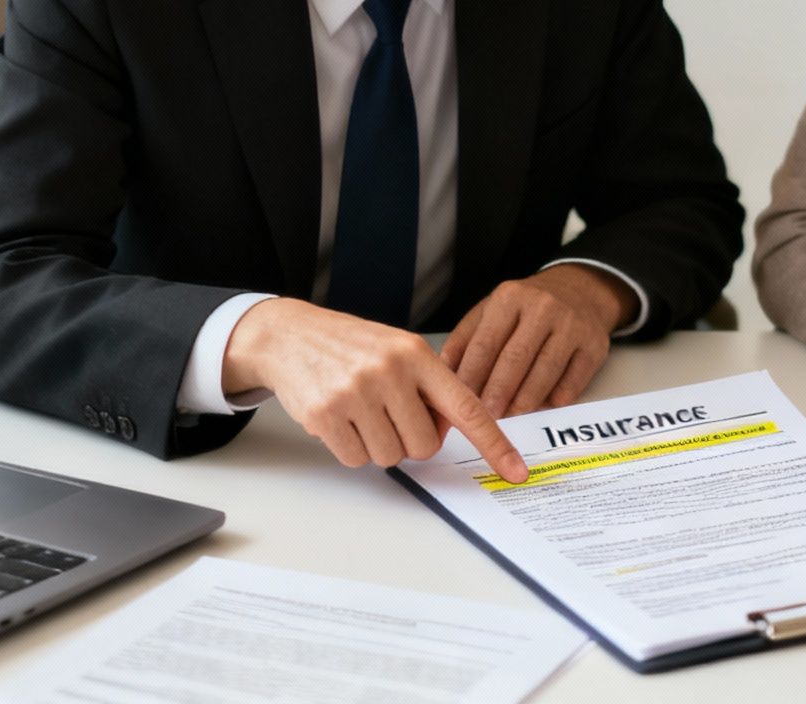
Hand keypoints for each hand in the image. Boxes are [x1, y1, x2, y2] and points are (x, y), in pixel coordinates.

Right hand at [222, 298, 527, 481]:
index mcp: (417, 354)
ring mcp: (356, 393)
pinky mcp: (325, 415)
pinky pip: (356, 460)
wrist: (289, 335)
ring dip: (378, 444)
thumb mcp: (398, 350)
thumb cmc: (351, 346)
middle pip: (424, 446)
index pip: (467, 408)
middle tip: (388, 414)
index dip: (495, 444)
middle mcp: (389, 372)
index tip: (516, 471)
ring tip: (360, 411)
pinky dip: (351, 448)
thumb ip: (429, 386)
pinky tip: (340, 419)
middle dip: (410, 439)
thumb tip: (453, 429)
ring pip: (390, 457)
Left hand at [442, 264, 631, 418]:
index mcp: (510, 298)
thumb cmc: (528, 306)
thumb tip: (443, 373)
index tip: (459, 401)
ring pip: (545, 371)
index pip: (485, 343)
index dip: (471, 376)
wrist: (581, 290)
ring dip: (525, 400)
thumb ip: (465, 339)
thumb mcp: (492, 309)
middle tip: (485, 417)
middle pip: (515, 358)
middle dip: (497, 393)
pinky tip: (541, 408)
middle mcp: (543, 307)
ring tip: (510, 417)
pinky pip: (573, 380)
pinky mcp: (595, 346)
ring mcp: (572, 326)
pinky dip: (556, 398)